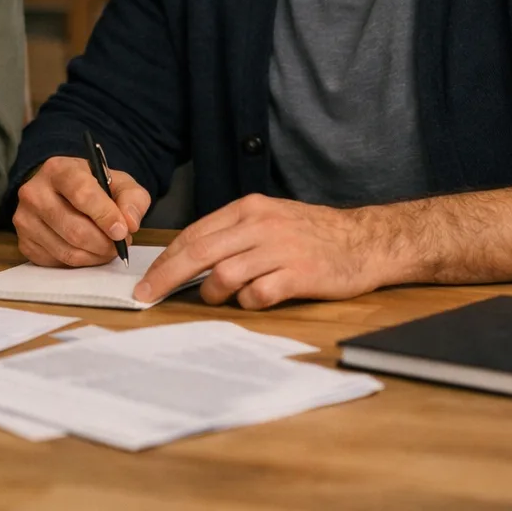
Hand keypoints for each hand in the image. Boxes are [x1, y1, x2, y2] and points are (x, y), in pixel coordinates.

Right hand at [13, 156, 151, 267]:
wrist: (61, 192)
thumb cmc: (92, 186)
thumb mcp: (118, 182)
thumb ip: (132, 199)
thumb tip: (130, 223)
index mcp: (58, 169)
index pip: (82, 194)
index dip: (105, 215)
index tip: (123, 232)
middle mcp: (34, 192)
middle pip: (74, 229)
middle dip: (104, 243)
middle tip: (120, 244)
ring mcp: (25, 219)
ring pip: (67, 251)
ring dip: (95, 256)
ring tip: (107, 248)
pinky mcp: (24, 242)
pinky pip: (57, 262)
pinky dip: (80, 262)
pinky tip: (88, 251)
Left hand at [133, 195, 381, 309]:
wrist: (364, 240)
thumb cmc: (312, 233)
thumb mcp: (269, 219)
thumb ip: (232, 234)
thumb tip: (188, 257)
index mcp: (249, 209)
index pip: (195, 234)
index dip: (166, 259)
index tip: (147, 278)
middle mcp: (260, 225)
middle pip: (199, 253)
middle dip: (166, 277)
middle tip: (147, 295)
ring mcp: (280, 250)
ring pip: (224, 274)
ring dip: (212, 292)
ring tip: (219, 297)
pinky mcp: (298, 275)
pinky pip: (258, 294)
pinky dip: (247, 302)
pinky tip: (254, 299)